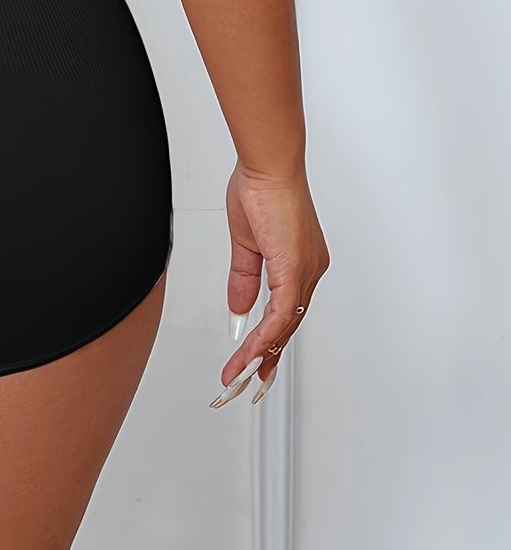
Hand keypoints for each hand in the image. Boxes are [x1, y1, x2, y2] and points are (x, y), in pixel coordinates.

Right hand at [209, 159, 328, 407]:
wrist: (268, 165)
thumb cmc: (260, 188)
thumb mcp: (246, 242)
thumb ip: (244, 277)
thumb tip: (240, 309)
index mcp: (301, 263)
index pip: (285, 313)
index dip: (270, 341)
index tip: (256, 364)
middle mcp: (309, 271)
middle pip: (287, 327)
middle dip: (266, 359)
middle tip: (248, 384)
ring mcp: (306, 271)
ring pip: (284, 326)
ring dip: (260, 355)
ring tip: (239, 377)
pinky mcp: (295, 269)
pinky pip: (281, 314)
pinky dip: (265, 336)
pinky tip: (251, 352)